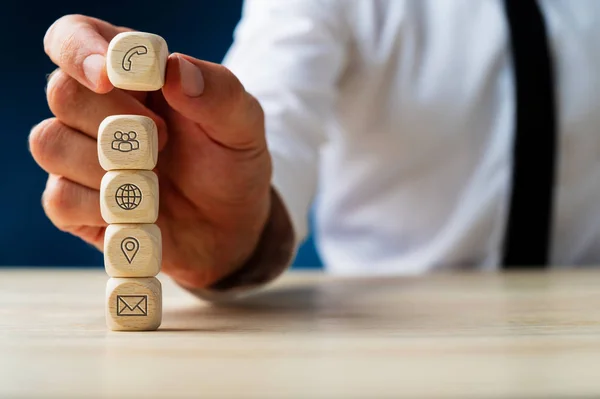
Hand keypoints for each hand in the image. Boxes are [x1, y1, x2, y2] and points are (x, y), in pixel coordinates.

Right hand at [29, 15, 277, 289]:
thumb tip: (175, 70)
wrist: (231, 227)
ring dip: (103, 166)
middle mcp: (99, 111)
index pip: (76, 36)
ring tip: (153, 181)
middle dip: (112, 118)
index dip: (79, 48)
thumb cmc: (231, 165)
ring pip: (50, 143)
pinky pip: (60, 199)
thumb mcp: (243, 127)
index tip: (108, 76)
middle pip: (62, 92)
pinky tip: (134, 213)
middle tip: (162, 140)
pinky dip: (99, 208)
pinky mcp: (78, 205)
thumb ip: (220, 93)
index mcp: (133, 77)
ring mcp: (83, 158)